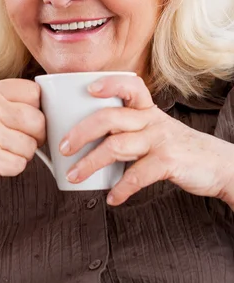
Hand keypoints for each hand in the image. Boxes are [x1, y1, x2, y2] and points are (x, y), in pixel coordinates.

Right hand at [0, 79, 45, 192]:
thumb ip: (9, 101)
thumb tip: (49, 109)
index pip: (34, 92)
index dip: (38, 109)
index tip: (29, 119)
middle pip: (38, 120)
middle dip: (36, 135)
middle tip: (21, 140)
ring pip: (31, 146)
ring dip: (22, 154)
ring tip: (2, 151)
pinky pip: (20, 165)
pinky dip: (12, 168)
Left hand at [60, 75, 233, 205]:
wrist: (219, 165)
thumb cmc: (178, 148)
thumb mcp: (156, 130)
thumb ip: (129, 129)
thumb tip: (87, 140)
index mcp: (148, 110)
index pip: (129, 86)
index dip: (109, 84)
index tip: (87, 89)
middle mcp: (152, 121)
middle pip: (109, 118)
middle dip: (81, 132)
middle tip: (63, 147)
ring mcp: (160, 141)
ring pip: (116, 147)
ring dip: (89, 163)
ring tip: (74, 176)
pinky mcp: (167, 162)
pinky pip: (136, 176)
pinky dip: (120, 189)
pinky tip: (112, 198)